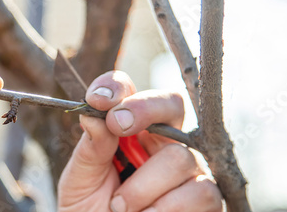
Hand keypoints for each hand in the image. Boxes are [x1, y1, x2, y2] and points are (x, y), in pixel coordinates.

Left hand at [58, 71, 221, 211]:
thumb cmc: (88, 208)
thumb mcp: (81, 178)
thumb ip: (91, 147)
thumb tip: (93, 115)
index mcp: (128, 130)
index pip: (129, 92)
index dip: (116, 87)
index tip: (98, 100)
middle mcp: (161, 142)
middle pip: (171, 105)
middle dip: (144, 110)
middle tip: (117, 126)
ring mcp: (187, 169)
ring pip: (179, 157)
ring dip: (142, 187)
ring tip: (120, 207)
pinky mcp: (205, 199)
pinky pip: (200, 192)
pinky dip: (166, 208)